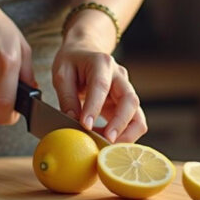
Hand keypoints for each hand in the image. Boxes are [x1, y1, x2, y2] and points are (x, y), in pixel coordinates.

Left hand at [52, 12, 146, 142]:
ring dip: (126, 134)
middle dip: (120, 123)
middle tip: (105, 141)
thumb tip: (72, 121)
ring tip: (106, 147)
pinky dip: (123, 136)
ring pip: (137, 115)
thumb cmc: (72, 62)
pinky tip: (106, 143)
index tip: (85, 125)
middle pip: (130, 100)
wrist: (85, 52)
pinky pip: (132, 122)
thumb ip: (67, 97)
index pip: (101, 86)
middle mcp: (119, 76)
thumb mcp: (61, 73)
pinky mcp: (126, 105)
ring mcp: (126, 90)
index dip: (94, 107)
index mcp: (101, 63)